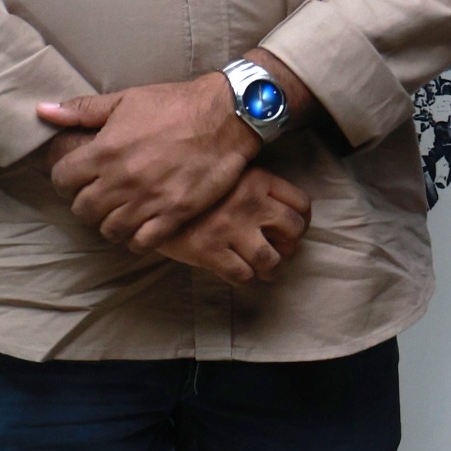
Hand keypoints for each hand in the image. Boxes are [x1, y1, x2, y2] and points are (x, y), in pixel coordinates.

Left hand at [37, 73, 257, 247]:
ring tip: (119, 214)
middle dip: (86, 204)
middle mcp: (121, 180)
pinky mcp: (174, 214)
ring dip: (110, 223)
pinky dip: (136, 239)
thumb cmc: (175, 104)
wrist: (225, 116)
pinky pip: (142, 242)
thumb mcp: (125, 100)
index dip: (65, 181)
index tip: (77, 179)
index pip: (62, 180)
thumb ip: (82, 110)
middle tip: (99, 198)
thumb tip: (44, 112)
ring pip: (109, 229)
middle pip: (83, 210)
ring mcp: (148, 200)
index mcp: (104, 151)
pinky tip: (141, 228)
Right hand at [153, 168, 311, 284]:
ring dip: (271, 268)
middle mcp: (250, 203)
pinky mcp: (211, 251)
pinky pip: (243, 275)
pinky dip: (246, 278)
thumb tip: (278, 210)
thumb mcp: (226, 173)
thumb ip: (253, 185)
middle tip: (280, 250)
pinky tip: (239, 272)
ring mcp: (231, 228)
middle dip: (290, 244)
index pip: (301, 203)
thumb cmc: (190, 185)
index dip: (302, 220)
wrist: (149, 195)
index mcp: (257, 179)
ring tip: (265, 269)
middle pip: (293, 230)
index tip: (292, 228)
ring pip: (271, 259)